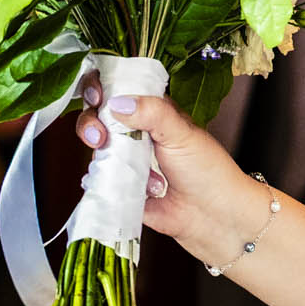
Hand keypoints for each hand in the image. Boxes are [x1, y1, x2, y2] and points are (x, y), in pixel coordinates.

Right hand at [76, 72, 249, 245]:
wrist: (214, 216)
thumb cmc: (207, 170)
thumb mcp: (182, 133)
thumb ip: (154, 114)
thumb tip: (118, 103)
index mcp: (151, 113)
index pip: (116, 90)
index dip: (100, 89)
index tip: (98, 97)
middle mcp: (135, 134)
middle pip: (96, 118)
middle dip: (90, 123)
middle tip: (99, 137)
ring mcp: (125, 162)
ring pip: (94, 149)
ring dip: (100, 155)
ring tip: (118, 165)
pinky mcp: (118, 189)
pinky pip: (96, 182)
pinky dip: (99, 181)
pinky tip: (115, 183)